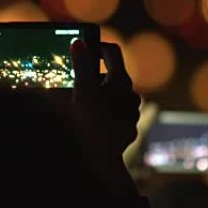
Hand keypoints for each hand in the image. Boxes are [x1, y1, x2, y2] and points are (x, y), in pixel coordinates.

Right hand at [71, 39, 141, 193]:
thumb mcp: (82, 91)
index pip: (112, 52)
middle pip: (112, 75)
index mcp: (121, 82)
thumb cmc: (91, 125)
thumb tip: (79, 43)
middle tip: (76, 80)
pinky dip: (102, 114)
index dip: (96, 46)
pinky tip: (90, 123)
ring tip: (80, 104)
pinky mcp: (126, 131)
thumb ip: (81, 65)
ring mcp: (130, 115)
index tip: (83, 49)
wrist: (102, 164)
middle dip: (95, 75)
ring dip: (99, 96)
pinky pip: (114, 116)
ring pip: (113, 97)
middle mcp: (131, 96)